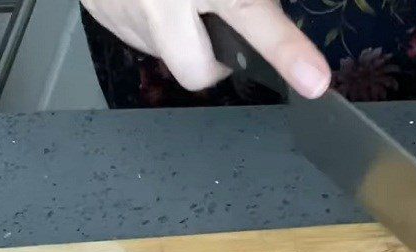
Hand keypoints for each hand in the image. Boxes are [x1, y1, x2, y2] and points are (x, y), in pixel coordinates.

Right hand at [81, 0, 329, 97]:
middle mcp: (159, 0)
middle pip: (198, 70)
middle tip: (216, 25)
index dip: (284, 49)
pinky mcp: (101, 13)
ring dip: (180, 33)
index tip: (314, 81)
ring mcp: (124, 10)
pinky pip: (138, 34)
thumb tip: (265, 7)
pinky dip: (150, 19)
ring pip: (168, 53)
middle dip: (213, 61)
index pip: (249, 15)